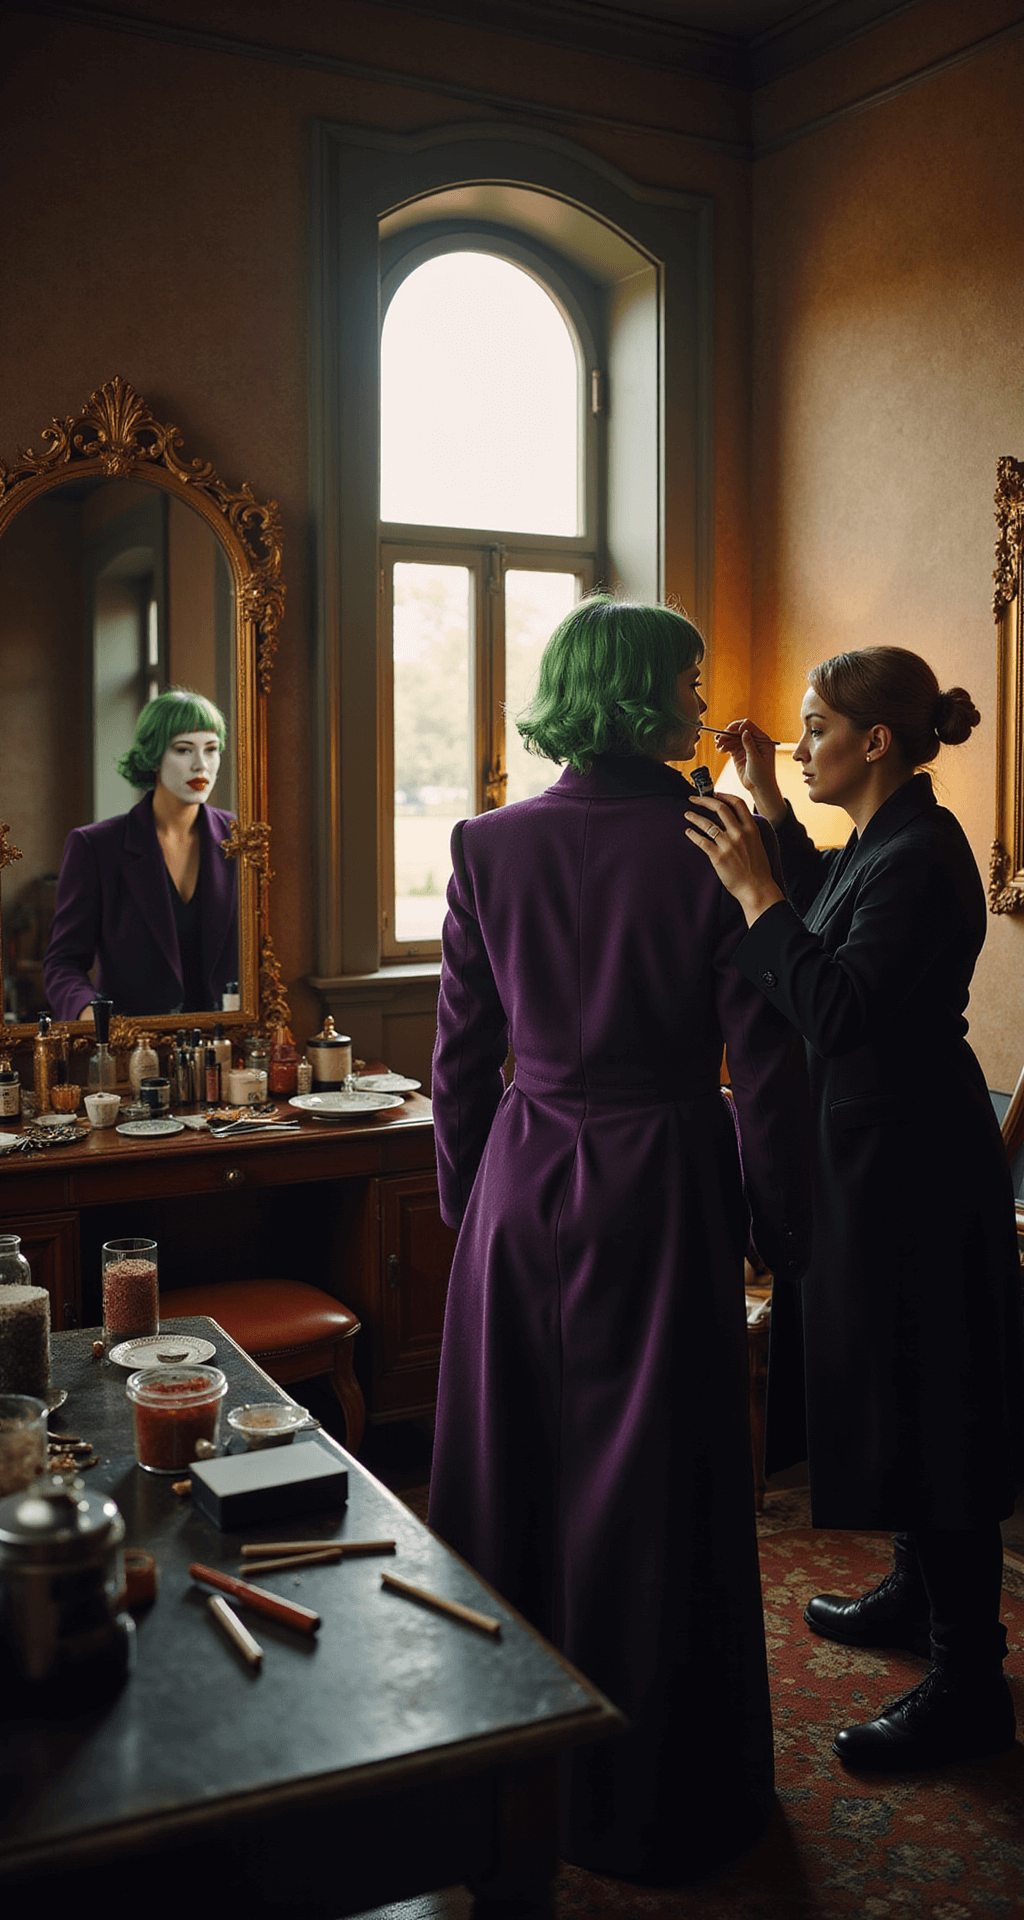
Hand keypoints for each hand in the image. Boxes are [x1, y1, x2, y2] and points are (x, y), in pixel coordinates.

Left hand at [684, 793, 784, 927]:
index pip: (737, 803)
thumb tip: (734, 823)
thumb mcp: (757, 844)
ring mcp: (728, 845)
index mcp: (751, 829)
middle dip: (704, 800)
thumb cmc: (758, 870)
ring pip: (707, 823)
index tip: (714, 793)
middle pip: (720, 808)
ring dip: (695, 817)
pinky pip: (701, 841)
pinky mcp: (718, 857)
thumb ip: (747, 831)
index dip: (724, 796)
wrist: (757, 889)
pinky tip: (688, 832)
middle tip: (694, 799)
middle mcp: (740, 833)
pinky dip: (693, 834)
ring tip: (687, 814)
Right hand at [714, 717, 785, 824]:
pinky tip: (720, 750)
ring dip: (724, 740)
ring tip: (718, 746)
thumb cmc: (763, 775)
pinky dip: (724, 746)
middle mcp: (754, 741)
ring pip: (733, 738)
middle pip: (738, 730)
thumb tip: (744, 731)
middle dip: (729, 733)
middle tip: (720, 739)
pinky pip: (730, 746)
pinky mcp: (739, 753)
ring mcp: (746, 747)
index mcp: (763, 740)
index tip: (732, 732)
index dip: (739, 727)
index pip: (749, 726)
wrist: (759, 788)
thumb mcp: (756, 759)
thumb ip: (750, 745)